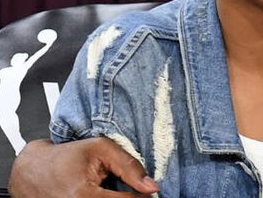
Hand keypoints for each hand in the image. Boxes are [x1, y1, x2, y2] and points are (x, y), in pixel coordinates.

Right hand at [8, 138, 158, 197]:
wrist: (31, 170)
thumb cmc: (64, 156)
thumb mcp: (101, 149)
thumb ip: (129, 166)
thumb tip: (152, 186)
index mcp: (83, 196)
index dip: (142, 196)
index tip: (149, 190)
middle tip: (129, 189)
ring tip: (107, 187)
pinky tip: (102, 192)